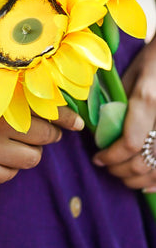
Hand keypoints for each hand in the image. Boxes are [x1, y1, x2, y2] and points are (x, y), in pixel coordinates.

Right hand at [0, 66, 83, 183]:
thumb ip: (10, 86)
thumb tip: (45, 98)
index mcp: (2, 98)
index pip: (51, 113)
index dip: (67, 119)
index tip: (75, 123)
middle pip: (45, 139)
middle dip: (48, 134)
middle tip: (40, 129)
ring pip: (30, 160)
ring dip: (29, 151)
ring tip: (16, 141)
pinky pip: (6, 176)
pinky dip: (8, 166)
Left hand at [93, 39, 155, 190]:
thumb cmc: (151, 61)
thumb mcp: (129, 76)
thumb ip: (117, 103)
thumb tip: (101, 128)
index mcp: (147, 101)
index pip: (128, 143)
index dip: (110, 157)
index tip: (97, 158)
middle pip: (142, 160)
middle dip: (119, 169)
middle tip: (106, 166)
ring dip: (136, 178)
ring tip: (121, 174)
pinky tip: (144, 185)